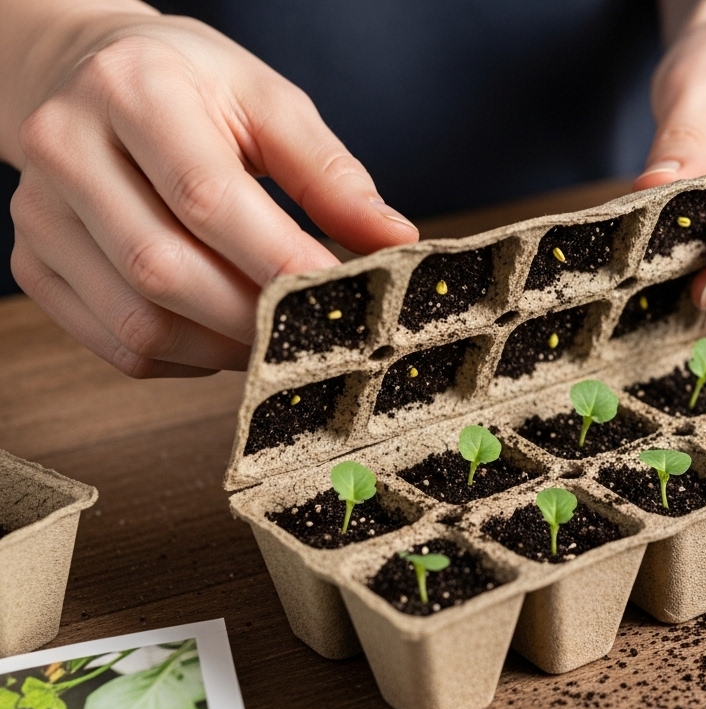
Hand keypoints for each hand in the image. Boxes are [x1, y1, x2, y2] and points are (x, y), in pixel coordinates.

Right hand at [2, 7, 416, 376]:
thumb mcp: (267, 100)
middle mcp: (68, 150)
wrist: (86, 76)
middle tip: (318, 329)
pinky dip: (186, 358)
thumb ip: (330, 173)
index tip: (339, 293)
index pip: (205, 195)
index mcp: (134, 92)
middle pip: (164, 269)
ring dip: (225, 349)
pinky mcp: (36, 265)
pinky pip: (118, 344)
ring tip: (278, 334)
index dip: (278, 259)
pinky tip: (225, 334)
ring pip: (139, 322)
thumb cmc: (190, 87)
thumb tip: (394, 241)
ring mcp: (40, 215)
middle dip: (255, 317)